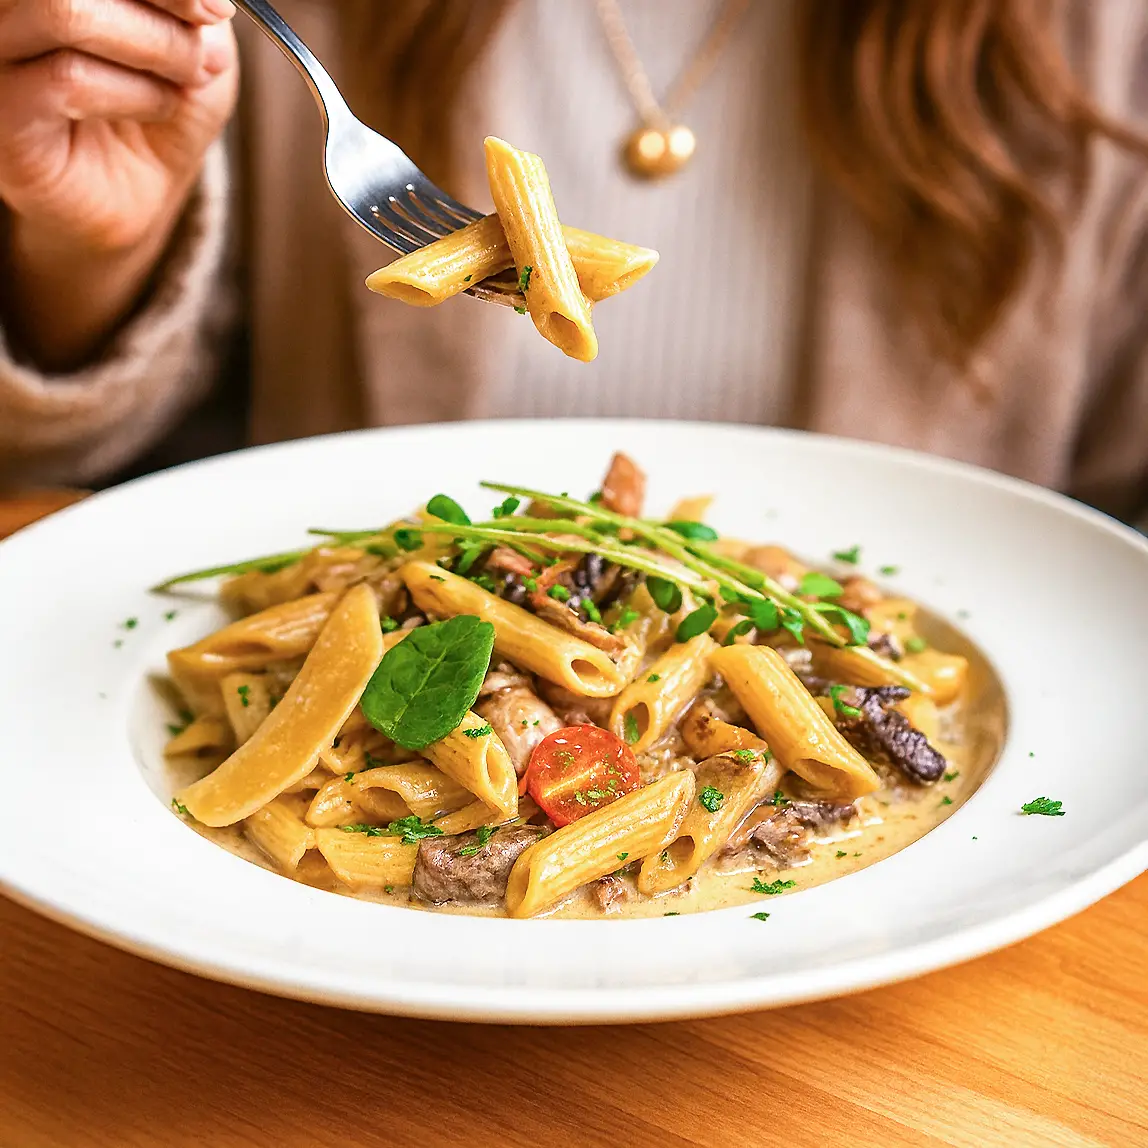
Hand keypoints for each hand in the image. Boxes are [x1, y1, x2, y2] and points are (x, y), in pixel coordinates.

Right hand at [0, 0, 239, 368]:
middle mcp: (8, 9)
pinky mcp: (2, 114)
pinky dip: (136, 94)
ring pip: (65, 13)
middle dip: (158, 13)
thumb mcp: (185, 44)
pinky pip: (68, 80)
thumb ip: (182, 10)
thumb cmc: (153, 106)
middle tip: (203, 54)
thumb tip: (205, 3)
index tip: (214, 9)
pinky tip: (157, 108)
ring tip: (185, 83)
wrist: (137, 192)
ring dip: (155, 50)